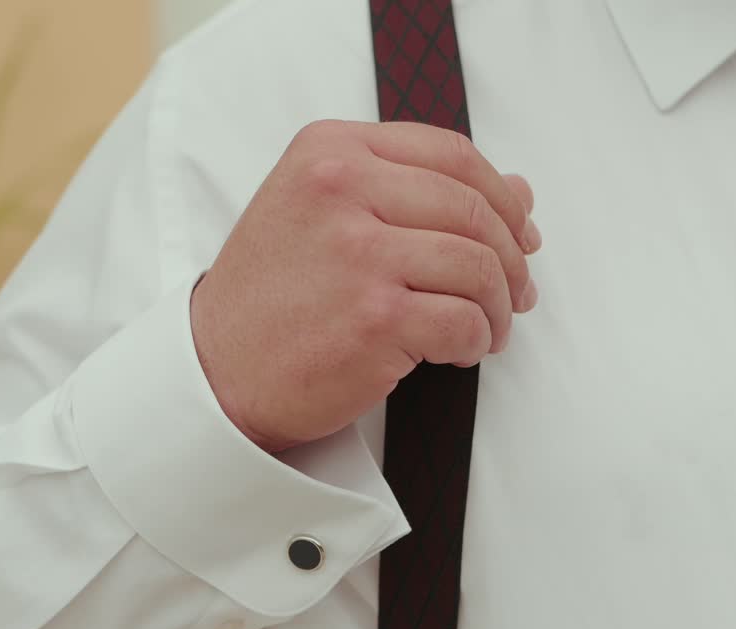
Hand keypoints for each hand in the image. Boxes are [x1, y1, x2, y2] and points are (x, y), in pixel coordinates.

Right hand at [190, 120, 540, 452]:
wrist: (215, 370)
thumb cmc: (271, 295)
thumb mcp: (326, 214)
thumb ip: (412, 191)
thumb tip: (520, 192)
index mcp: (330, 151)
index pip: (451, 154)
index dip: (500, 196)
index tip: (519, 231)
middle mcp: (341, 189)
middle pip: (473, 209)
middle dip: (511, 258)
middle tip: (516, 291)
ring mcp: (358, 253)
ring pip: (478, 266)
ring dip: (498, 306)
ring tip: (488, 328)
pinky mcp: (375, 318)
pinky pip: (464, 321)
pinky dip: (476, 340)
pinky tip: (460, 350)